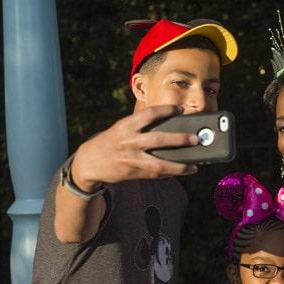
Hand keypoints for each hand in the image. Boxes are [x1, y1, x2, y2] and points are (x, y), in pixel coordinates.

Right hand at [70, 105, 198, 190]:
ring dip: (179, 166)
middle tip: (196, 139)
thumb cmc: (111, 142)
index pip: (149, 114)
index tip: (181, 109)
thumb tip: (169, 129)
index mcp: (126, 125)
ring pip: (159, 163)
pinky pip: (154, 174)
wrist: (88, 162)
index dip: (166, 110)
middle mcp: (129, 141)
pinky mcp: (132, 173)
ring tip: (194, 166)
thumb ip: (141, 128)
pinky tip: (181, 172)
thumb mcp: (122, 129)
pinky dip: (169, 173)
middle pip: (158, 139)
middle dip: (179, 139)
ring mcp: (131, 159)